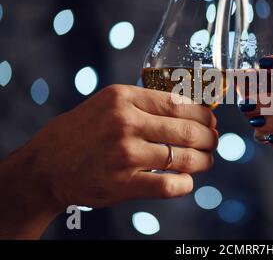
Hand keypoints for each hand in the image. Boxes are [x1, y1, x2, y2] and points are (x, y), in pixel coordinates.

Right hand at [0, 85, 217, 237]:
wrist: (48, 164)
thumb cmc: (84, 130)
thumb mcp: (109, 103)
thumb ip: (145, 102)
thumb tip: (190, 107)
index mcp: (124, 98)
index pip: (179, 103)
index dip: (203, 114)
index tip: (210, 120)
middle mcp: (126, 123)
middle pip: (187, 130)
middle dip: (210, 138)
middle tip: (214, 141)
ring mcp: (125, 154)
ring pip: (183, 158)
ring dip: (203, 161)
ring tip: (207, 161)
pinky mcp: (123, 183)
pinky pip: (169, 185)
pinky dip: (185, 184)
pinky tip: (186, 181)